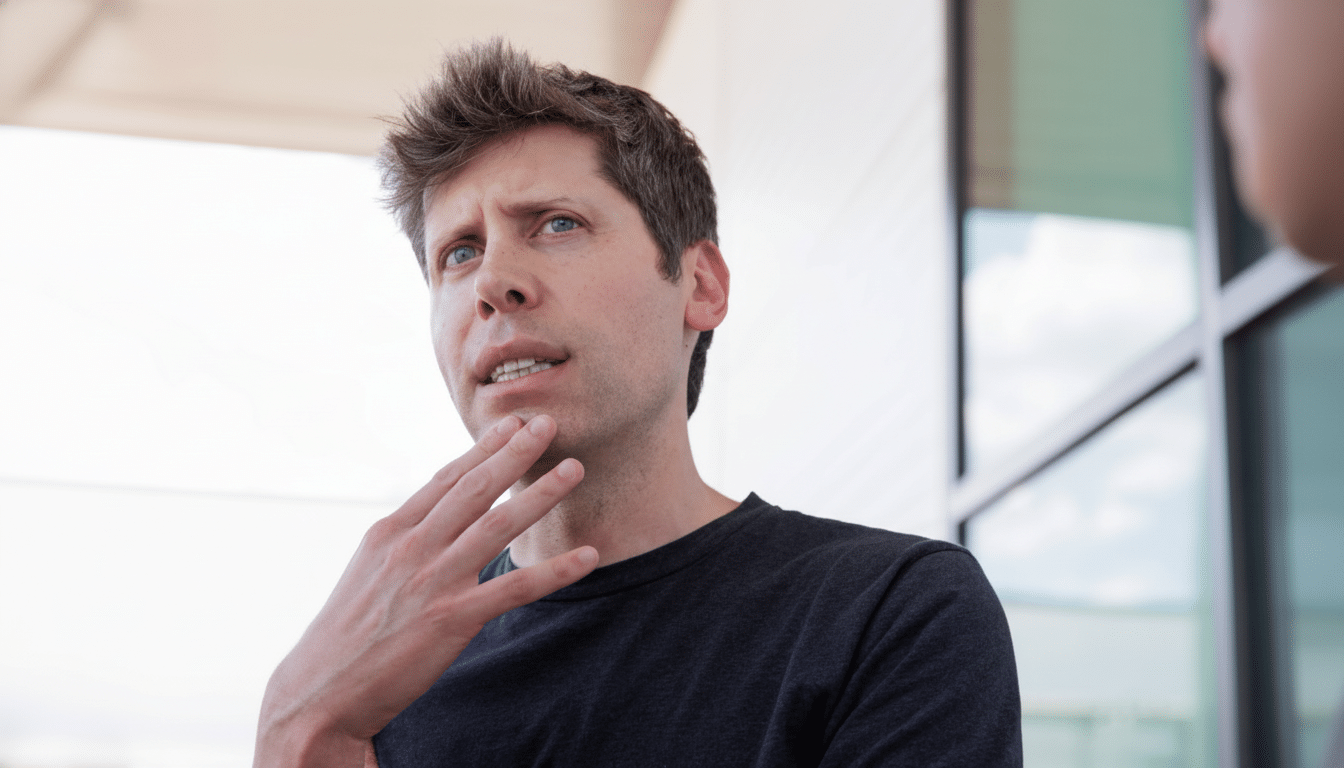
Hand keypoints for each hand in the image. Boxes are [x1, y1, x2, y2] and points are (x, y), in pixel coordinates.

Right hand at [253, 414, 595, 767]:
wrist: (321, 692)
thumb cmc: (348, 633)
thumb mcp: (370, 571)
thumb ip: (407, 540)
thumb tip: (441, 515)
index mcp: (390, 532)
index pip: (446, 479)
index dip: (483, 450)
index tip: (513, 424)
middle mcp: (411, 548)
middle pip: (474, 489)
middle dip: (514, 452)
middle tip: (547, 423)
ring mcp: (432, 582)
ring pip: (497, 526)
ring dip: (540, 495)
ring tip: (574, 469)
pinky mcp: (450, 619)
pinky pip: (513, 588)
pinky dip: (554, 570)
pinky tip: (587, 556)